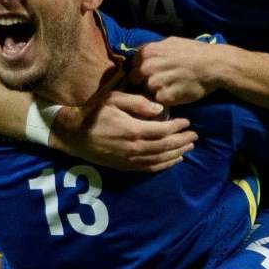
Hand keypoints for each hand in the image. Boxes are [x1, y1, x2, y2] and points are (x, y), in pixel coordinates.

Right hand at [53, 88, 196, 172]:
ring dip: (177, 153)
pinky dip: (165, 165)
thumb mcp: (114, 99)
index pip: (163, 130)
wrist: (74, 135)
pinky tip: (175, 160)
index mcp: (134, 130)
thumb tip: (161, 109)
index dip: (178, 127)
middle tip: (194, 136)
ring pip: (160, 159)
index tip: (187, 122)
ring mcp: (131, 160)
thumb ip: (138, 103)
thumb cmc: (94, 113)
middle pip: (166, 146)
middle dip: (182, 141)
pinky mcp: (126, 167)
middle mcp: (135, 148)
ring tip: (189, 147)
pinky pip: (150, 168)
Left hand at [128, 37, 227, 106]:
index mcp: (147, 52)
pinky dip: (163, 102)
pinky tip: (174, 95)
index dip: (137, 73)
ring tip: (168, 90)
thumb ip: (152, 50)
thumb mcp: (170, 42)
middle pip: (133, 81)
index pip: (130, 66)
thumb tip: (140, 56)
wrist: (214, 65)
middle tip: (156, 85)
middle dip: (141, 84)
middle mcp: (147, 67)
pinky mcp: (165, 97)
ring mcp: (155, 83)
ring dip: (152, 94)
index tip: (143, 77)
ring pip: (144, 93)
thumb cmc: (194, 52)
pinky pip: (157, 102)